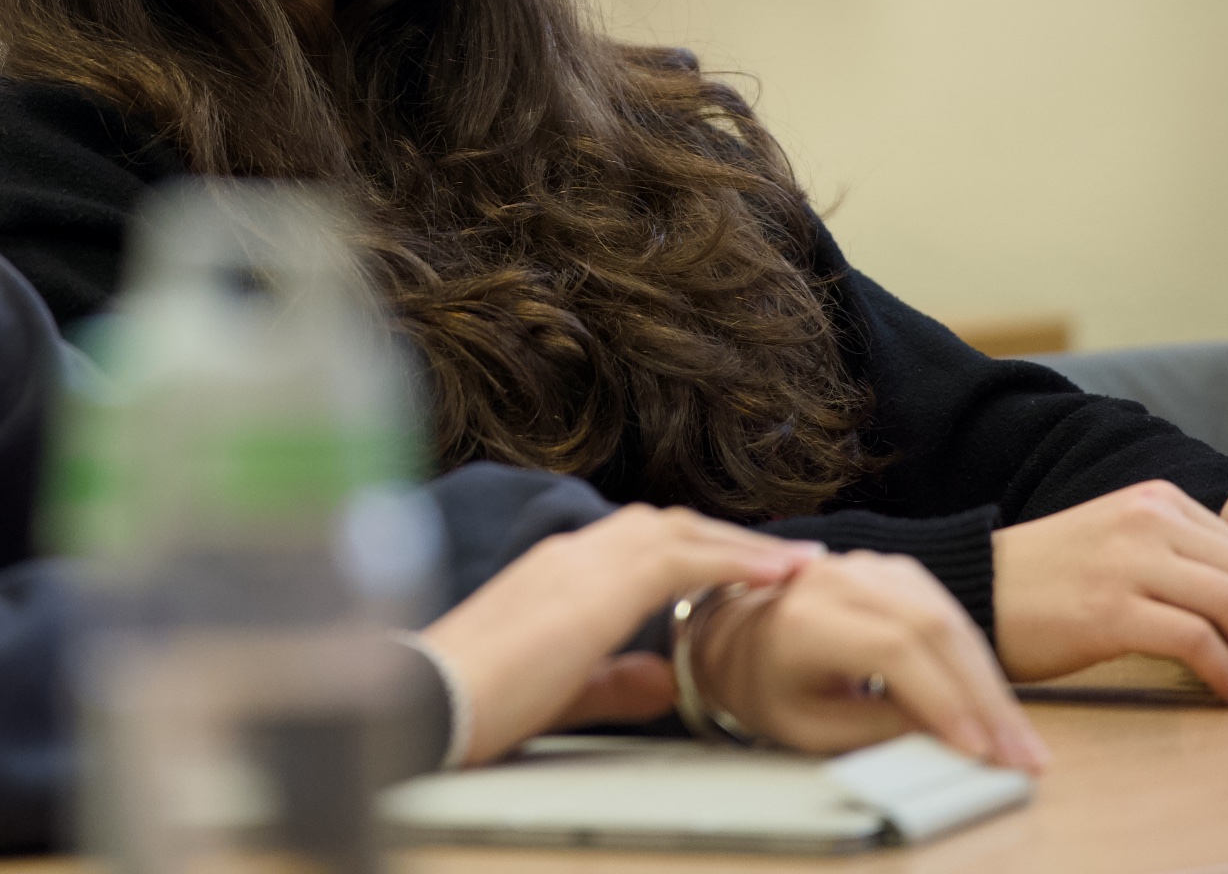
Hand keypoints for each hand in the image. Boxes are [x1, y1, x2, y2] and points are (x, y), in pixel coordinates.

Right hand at [420, 505, 819, 763]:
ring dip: (740, 545)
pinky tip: (772, 577)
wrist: (430, 698)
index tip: (744, 570)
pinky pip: (682, 559)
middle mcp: (573, 552)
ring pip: (680, 531)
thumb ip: (613, 680)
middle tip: (787, 561)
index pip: (641, 545)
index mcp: (558, 571)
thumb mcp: (561, 689)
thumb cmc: (478, 702)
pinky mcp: (597, 585)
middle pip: (667, 526)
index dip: (697, 552)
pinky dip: (733, 561)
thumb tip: (664, 677)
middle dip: (728, 540)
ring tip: (797, 564)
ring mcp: (583, 560)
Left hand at [692, 551, 1050, 770]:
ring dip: (990, 680)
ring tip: (1018, 737)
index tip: (977, 748)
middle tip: (1020, 754)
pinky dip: (976, 658)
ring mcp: (866, 565)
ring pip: (948, 615)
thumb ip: (875, 730)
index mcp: (803, 617)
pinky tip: (995, 700)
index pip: (891, 648)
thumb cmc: (766, 686)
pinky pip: (946, 609)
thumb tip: (949, 738)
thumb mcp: (809, 728)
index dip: (943, 698)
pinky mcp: (891, 569)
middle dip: (984, 697)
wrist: (740, 637)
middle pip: (931, 627)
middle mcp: (836, 579)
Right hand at [991, 480, 1227, 703]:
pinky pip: (1199, 642)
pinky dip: (1226, 673)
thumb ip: (1180, 555)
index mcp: (1156, 500)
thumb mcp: (1122, 543)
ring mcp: (1128, 563)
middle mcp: (1148, 520)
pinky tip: (1224, 693)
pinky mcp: (1110, 611)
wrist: (978, 590)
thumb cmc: (1051, 581)